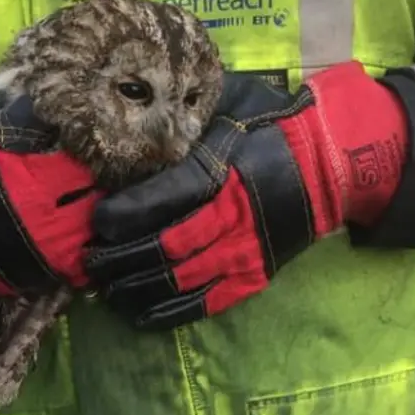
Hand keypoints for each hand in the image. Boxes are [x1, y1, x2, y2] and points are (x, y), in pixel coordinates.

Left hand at [85, 61, 409, 328]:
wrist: (327, 163)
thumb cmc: (271, 125)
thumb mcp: (230, 102)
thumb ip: (187, 109)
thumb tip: (138, 104)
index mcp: (223, 171)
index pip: (165, 197)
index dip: (125, 213)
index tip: (94, 221)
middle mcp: (230, 217)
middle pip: (165, 245)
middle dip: (120, 257)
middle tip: (87, 260)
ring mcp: (243, 251)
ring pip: (180, 279)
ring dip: (136, 287)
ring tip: (103, 288)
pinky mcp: (253, 274)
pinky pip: (206, 302)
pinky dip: (170, 311)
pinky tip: (139, 313)